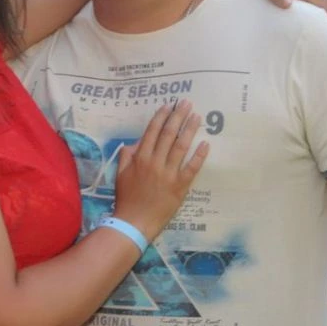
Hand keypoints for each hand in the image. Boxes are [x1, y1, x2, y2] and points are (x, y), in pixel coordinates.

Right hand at [113, 100, 208, 240]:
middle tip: (186, 103)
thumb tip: (136, 142)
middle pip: (169, 134)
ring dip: (190, 129)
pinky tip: (206, 144)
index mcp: (140, 157)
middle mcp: (155, 161)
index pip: (152, 131)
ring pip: (181, 146)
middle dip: (178, 116)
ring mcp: (169, 173)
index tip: (168, 105)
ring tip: (197, 117)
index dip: (161, 117)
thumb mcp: (120, 173)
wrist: (134, 222)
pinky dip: (199, 155)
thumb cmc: (126, 197)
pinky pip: (192, 168)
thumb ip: (126, 155)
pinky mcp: (180, 186)